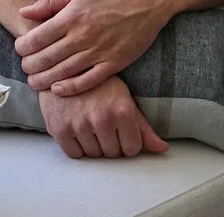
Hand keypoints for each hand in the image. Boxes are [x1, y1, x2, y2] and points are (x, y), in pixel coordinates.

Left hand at [15, 0, 170, 94]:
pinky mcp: (113, 63)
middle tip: (24, 67)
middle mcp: (83, 36)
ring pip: (64, 72)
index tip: (20, 48)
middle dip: (30, 65)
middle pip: (47, 58)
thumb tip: (24, 11)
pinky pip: (88, 80)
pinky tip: (58, 89)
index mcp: (72, 16)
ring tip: (34, 82)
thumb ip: (50, 1)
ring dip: (44, 80)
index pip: (38, 37)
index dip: (23, 45)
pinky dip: (71, 88)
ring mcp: (99, 51)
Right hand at [39, 75, 168, 158]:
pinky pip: (75, 154)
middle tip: (102, 121)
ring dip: (92, 144)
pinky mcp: (60, 129)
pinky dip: (76, 145)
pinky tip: (76, 126)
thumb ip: (143, 127)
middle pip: (112, 154)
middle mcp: (102, 118)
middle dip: (110, 142)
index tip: (119, 127)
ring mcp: (80, 125)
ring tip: (88, 121)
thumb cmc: (97, 84)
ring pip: (94, 155)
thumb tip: (164, 148)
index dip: (126, 140)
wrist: (63, 68)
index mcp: (122, 110)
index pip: (132, 149)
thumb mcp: (124, 98)